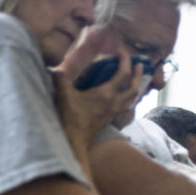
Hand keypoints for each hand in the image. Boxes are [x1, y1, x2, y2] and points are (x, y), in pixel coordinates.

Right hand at [52, 26, 144, 144]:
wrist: (74, 142)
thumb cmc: (70, 119)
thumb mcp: (63, 95)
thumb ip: (60, 78)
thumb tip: (54, 67)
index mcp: (106, 94)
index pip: (122, 74)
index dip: (125, 61)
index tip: (123, 52)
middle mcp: (114, 103)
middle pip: (134, 87)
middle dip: (139, 74)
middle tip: (140, 64)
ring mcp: (114, 112)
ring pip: (132, 98)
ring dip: (136, 86)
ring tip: (135, 79)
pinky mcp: (110, 119)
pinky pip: (125, 105)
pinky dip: (128, 97)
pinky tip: (122, 96)